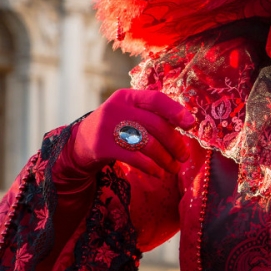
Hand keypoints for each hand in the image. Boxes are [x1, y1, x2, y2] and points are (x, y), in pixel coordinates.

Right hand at [69, 89, 195, 177]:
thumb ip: (152, 114)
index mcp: (127, 96)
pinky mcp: (101, 147)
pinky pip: (134, 158)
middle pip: (155, 125)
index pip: (156, 99)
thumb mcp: (129, 112)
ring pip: (147, 144)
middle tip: (184, 156)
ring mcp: (107, 127)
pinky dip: (150, 167)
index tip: (191, 124)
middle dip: (174, 143)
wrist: (80, 142)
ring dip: (165, 159)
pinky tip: (158, 173)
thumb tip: (186, 124)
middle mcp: (116, 109)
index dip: (175, 111)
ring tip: (174, 167)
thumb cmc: (116, 126)